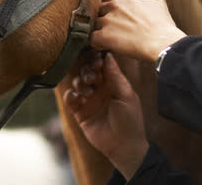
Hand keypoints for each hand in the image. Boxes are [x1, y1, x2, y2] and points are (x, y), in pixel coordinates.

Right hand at [65, 53, 148, 178]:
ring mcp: (89, 100)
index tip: (97, 61)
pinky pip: (70, 99)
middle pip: (87, 71)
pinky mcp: (80, 112)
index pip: (101, 65)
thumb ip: (116, 76)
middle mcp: (99, 89)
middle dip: (87, 70)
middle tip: (92, 76)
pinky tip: (78, 98)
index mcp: (112, 83)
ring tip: (88, 91)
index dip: (97, 60)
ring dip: (80, 82)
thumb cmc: (130, 121)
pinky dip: (71, 95)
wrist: (124, 146)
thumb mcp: (126, 95)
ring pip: (77, 82)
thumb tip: (108, 55)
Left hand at [91, 0, 184, 61]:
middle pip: (101, 11)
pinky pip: (92, 38)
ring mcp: (108, 19)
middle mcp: (115, 5)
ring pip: (96, 24)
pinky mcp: (104, 35)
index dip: (113, 10)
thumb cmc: (162, 26)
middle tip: (118, 30)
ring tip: (115, 39)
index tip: (119, 18)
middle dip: (106, 20)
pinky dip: (98, 44)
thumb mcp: (159, 1)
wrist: (162, 43)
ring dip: (102, 32)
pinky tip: (108, 46)